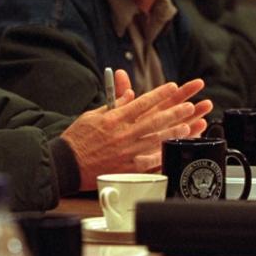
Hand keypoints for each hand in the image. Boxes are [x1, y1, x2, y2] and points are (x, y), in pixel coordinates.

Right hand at [61, 79, 212, 189]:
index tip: (172, 87)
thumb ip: (113, 105)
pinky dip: (162, 154)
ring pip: (156, 139)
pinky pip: (149, 161)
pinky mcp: (127, 168)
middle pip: (154, 120)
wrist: (67, 164)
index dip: (159, 94)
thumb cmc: (77, 138)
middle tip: (188, 106)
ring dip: (173, 132)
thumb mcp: (92, 115)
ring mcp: (126, 151)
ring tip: (187, 126)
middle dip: (174, 112)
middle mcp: (122, 134)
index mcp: (113, 118)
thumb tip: (130, 95)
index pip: (141, 102)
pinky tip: (173, 149)